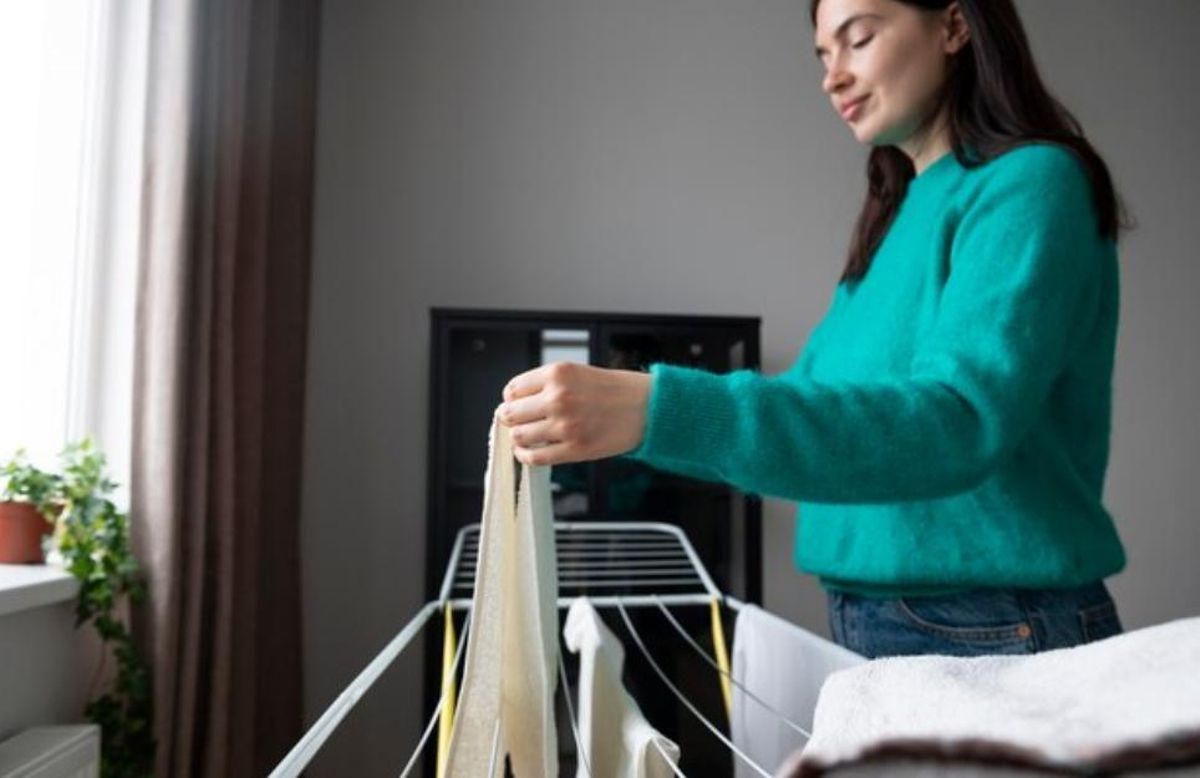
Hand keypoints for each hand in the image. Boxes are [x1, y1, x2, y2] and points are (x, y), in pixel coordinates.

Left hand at [497, 362, 651, 465]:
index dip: (511, 399)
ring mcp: (565, 425)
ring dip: (518, 437)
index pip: (513, 389)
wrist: (647, 407)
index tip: (515, 404)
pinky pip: (535, 457)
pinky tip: (527, 452)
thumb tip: (515, 402)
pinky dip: (525, 456)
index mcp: (558, 374)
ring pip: (519, 436)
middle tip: (516, 421)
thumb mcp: (577, 373)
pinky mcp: (574, 449)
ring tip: (525, 436)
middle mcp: (558, 398)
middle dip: (510, 419)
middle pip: (511, 413)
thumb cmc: (616, 390)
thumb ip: (547, 384)